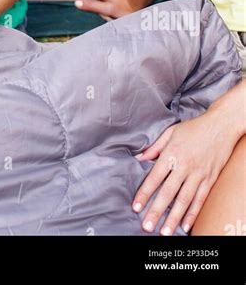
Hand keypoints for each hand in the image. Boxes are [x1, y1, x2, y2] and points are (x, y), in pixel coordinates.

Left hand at [132, 112, 236, 234]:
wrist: (220, 126)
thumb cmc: (193, 128)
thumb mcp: (170, 132)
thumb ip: (154, 147)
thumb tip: (139, 158)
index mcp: (172, 154)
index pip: (155, 178)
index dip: (144, 193)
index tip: (136, 207)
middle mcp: (184, 166)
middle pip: (168, 193)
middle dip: (156, 211)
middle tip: (147, 226)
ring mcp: (198, 174)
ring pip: (184, 200)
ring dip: (173, 218)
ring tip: (165, 232)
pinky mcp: (210, 179)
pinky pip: (200, 199)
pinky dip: (193, 214)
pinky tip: (185, 225)